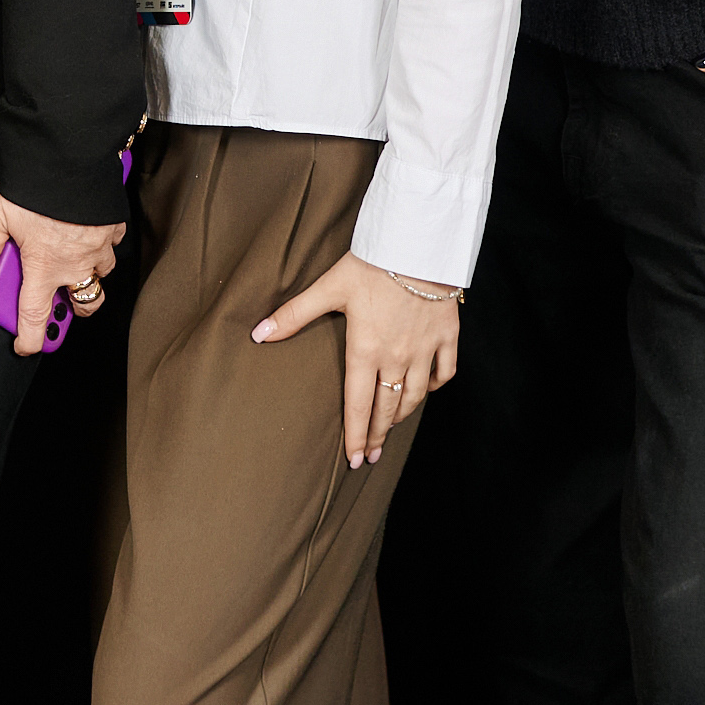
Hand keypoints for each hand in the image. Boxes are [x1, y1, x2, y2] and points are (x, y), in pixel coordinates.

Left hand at [0, 189, 122, 357]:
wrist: (69, 153)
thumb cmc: (33, 184)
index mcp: (44, 266)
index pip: (36, 316)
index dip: (31, 339)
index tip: (27, 346)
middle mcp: (75, 263)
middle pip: (83, 304)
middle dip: (72, 309)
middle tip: (57, 300)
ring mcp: (98, 247)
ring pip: (100, 275)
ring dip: (86, 274)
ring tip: (70, 262)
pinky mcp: (113, 228)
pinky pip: (110, 247)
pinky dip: (99, 245)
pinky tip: (84, 233)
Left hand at [255, 255, 461, 467]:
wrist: (419, 244)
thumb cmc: (372, 264)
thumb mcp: (329, 287)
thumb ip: (294, 314)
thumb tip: (258, 334)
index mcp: (365, 350)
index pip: (358, 404)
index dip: (356, 435)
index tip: (356, 459)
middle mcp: (396, 357)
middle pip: (387, 407)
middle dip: (379, 435)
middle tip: (373, 456)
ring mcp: (424, 349)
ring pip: (416, 395)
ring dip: (403, 415)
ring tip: (394, 427)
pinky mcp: (447, 336)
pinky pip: (445, 372)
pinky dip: (436, 385)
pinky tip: (426, 389)